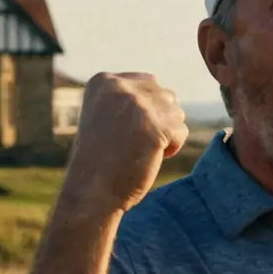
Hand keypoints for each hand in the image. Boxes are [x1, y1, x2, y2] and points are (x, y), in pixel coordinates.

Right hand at [58, 73, 187, 218]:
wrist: (91, 191)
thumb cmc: (101, 158)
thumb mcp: (106, 115)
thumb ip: (129, 99)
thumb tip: (168, 95)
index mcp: (103, 81)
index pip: (147, 82)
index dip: (147, 111)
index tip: (126, 132)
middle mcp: (119, 86)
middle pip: (164, 95)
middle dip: (160, 120)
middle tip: (137, 143)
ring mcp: (137, 105)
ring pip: (176, 112)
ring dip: (166, 133)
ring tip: (142, 150)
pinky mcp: (154, 127)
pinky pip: (180, 131)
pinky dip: (171, 147)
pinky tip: (151, 157)